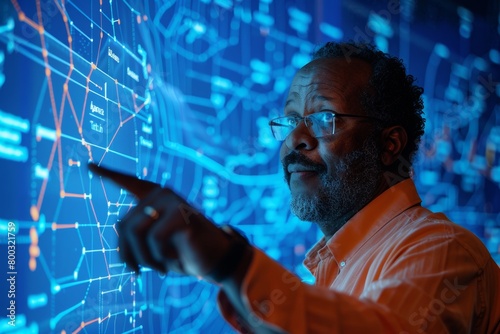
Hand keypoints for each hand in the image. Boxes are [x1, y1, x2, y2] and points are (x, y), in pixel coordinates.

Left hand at [88, 163, 233, 277]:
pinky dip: (161, 256)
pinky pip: (155, 238)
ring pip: (134, 232)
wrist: (216, 260)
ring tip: (159, 268)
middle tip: (138, 272)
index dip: (108, 175)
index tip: (89, 165)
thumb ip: (135, 236)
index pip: (128, 183)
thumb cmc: (182, 253)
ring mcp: (172, 201)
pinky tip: (174, 260)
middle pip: (122, 225)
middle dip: (127, 255)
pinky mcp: (181, 212)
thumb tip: (119, 227)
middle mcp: (161, 194)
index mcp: (154, 199)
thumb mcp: (153, 247)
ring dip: (144, 258)